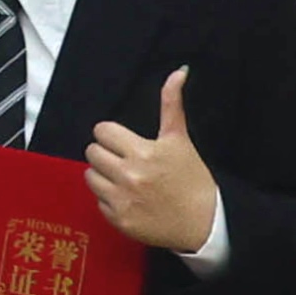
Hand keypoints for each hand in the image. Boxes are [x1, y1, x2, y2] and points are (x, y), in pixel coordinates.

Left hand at [85, 67, 220, 254]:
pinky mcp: (119, 220)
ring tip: (125, 180)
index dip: (112, 135)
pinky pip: (98, 202)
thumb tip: (179, 71)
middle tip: (125, 161)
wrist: (206, 223)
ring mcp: (122, 199)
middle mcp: (129, 175)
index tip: (125, 142)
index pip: (101, 131)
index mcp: (143, 152)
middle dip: (106, 154)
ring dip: (103, 176)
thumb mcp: (180, 140)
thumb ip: (172, 104)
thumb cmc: (193, 179)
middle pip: (92, 152)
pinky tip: (130, 200)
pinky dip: (110, 200)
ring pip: (90, 176)